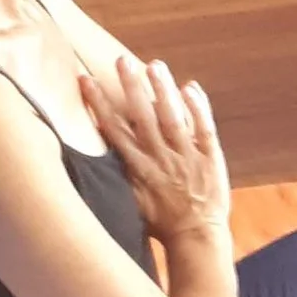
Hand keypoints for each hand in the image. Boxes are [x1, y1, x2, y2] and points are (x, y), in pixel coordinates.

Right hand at [84, 57, 230, 241]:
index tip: (86, 80)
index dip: (99, 104)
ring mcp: (187, 156)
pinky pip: (204, 128)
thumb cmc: (160, 221)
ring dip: (163, 90)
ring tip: (154, 65)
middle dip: (131, 87)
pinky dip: (198, 107)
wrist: (196, 236)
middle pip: (143, 116)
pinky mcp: (211, 158)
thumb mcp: (131, 200)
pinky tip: (190, 87)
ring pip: (173, 117)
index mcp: (138, 167)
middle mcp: (160, 158)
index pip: (114, 129)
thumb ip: (117, 173)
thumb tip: (96, 150)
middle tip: (120, 60)